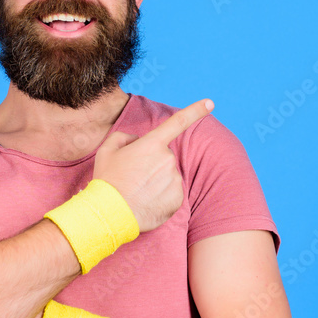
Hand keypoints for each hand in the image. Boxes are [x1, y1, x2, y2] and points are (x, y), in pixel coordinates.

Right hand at [93, 99, 213, 232]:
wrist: (111, 214)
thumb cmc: (108, 181)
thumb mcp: (107, 151)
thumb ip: (123, 137)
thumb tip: (137, 140)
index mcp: (152, 143)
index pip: (178, 122)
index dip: (196, 111)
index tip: (210, 103)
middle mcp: (168, 159)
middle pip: (164, 156)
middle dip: (153, 163)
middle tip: (134, 176)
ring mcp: (174, 179)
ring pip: (168, 176)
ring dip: (157, 181)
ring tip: (138, 191)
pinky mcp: (177, 199)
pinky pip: (171, 193)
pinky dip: (161, 197)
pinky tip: (146, 202)